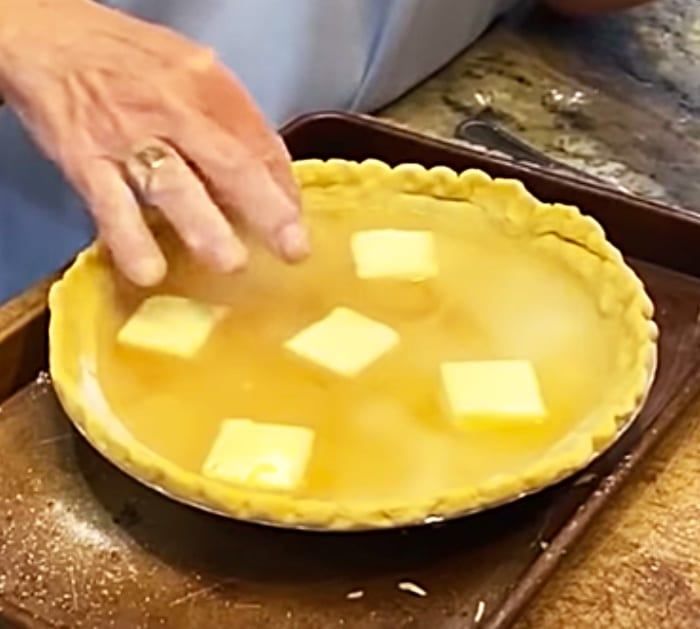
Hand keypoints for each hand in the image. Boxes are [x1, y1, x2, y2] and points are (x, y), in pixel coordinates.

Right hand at [0, 0, 307, 285]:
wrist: (50, 40)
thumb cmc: (132, 62)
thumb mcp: (193, 70)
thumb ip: (234, 121)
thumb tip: (277, 176)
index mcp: (207, 85)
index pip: (258, 141)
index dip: (284, 187)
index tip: (297, 223)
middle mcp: (173, 110)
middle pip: (229, 163)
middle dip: (265, 209)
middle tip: (291, 249)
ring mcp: (129, 137)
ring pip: (173, 186)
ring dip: (204, 227)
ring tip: (230, 262)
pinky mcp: (86, 160)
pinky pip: (110, 205)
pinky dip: (129, 239)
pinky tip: (149, 270)